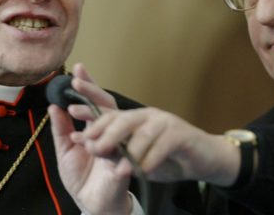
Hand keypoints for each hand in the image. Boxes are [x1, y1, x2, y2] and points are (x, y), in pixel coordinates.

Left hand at [48, 63, 131, 214]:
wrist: (95, 205)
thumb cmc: (83, 178)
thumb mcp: (66, 151)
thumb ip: (62, 130)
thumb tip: (54, 106)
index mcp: (97, 128)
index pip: (94, 102)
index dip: (87, 86)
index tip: (77, 68)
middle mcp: (111, 133)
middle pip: (107, 106)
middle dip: (92, 92)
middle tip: (77, 80)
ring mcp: (120, 147)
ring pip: (115, 126)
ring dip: (95, 122)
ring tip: (76, 119)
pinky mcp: (126, 166)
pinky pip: (121, 154)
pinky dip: (107, 149)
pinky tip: (93, 147)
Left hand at [72, 107, 241, 186]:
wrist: (203, 159)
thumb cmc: (167, 156)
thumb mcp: (136, 156)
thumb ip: (116, 150)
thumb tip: (87, 145)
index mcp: (134, 119)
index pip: (108, 109)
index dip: (90, 103)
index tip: (70, 105)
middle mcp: (148, 116)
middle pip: (122, 118)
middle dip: (105, 131)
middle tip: (92, 147)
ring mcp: (165, 123)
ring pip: (142, 132)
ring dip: (129, 151)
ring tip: (118, 169)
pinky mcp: (181, 135)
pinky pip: (164, 145)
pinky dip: (152, 159)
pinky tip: (144, 171)